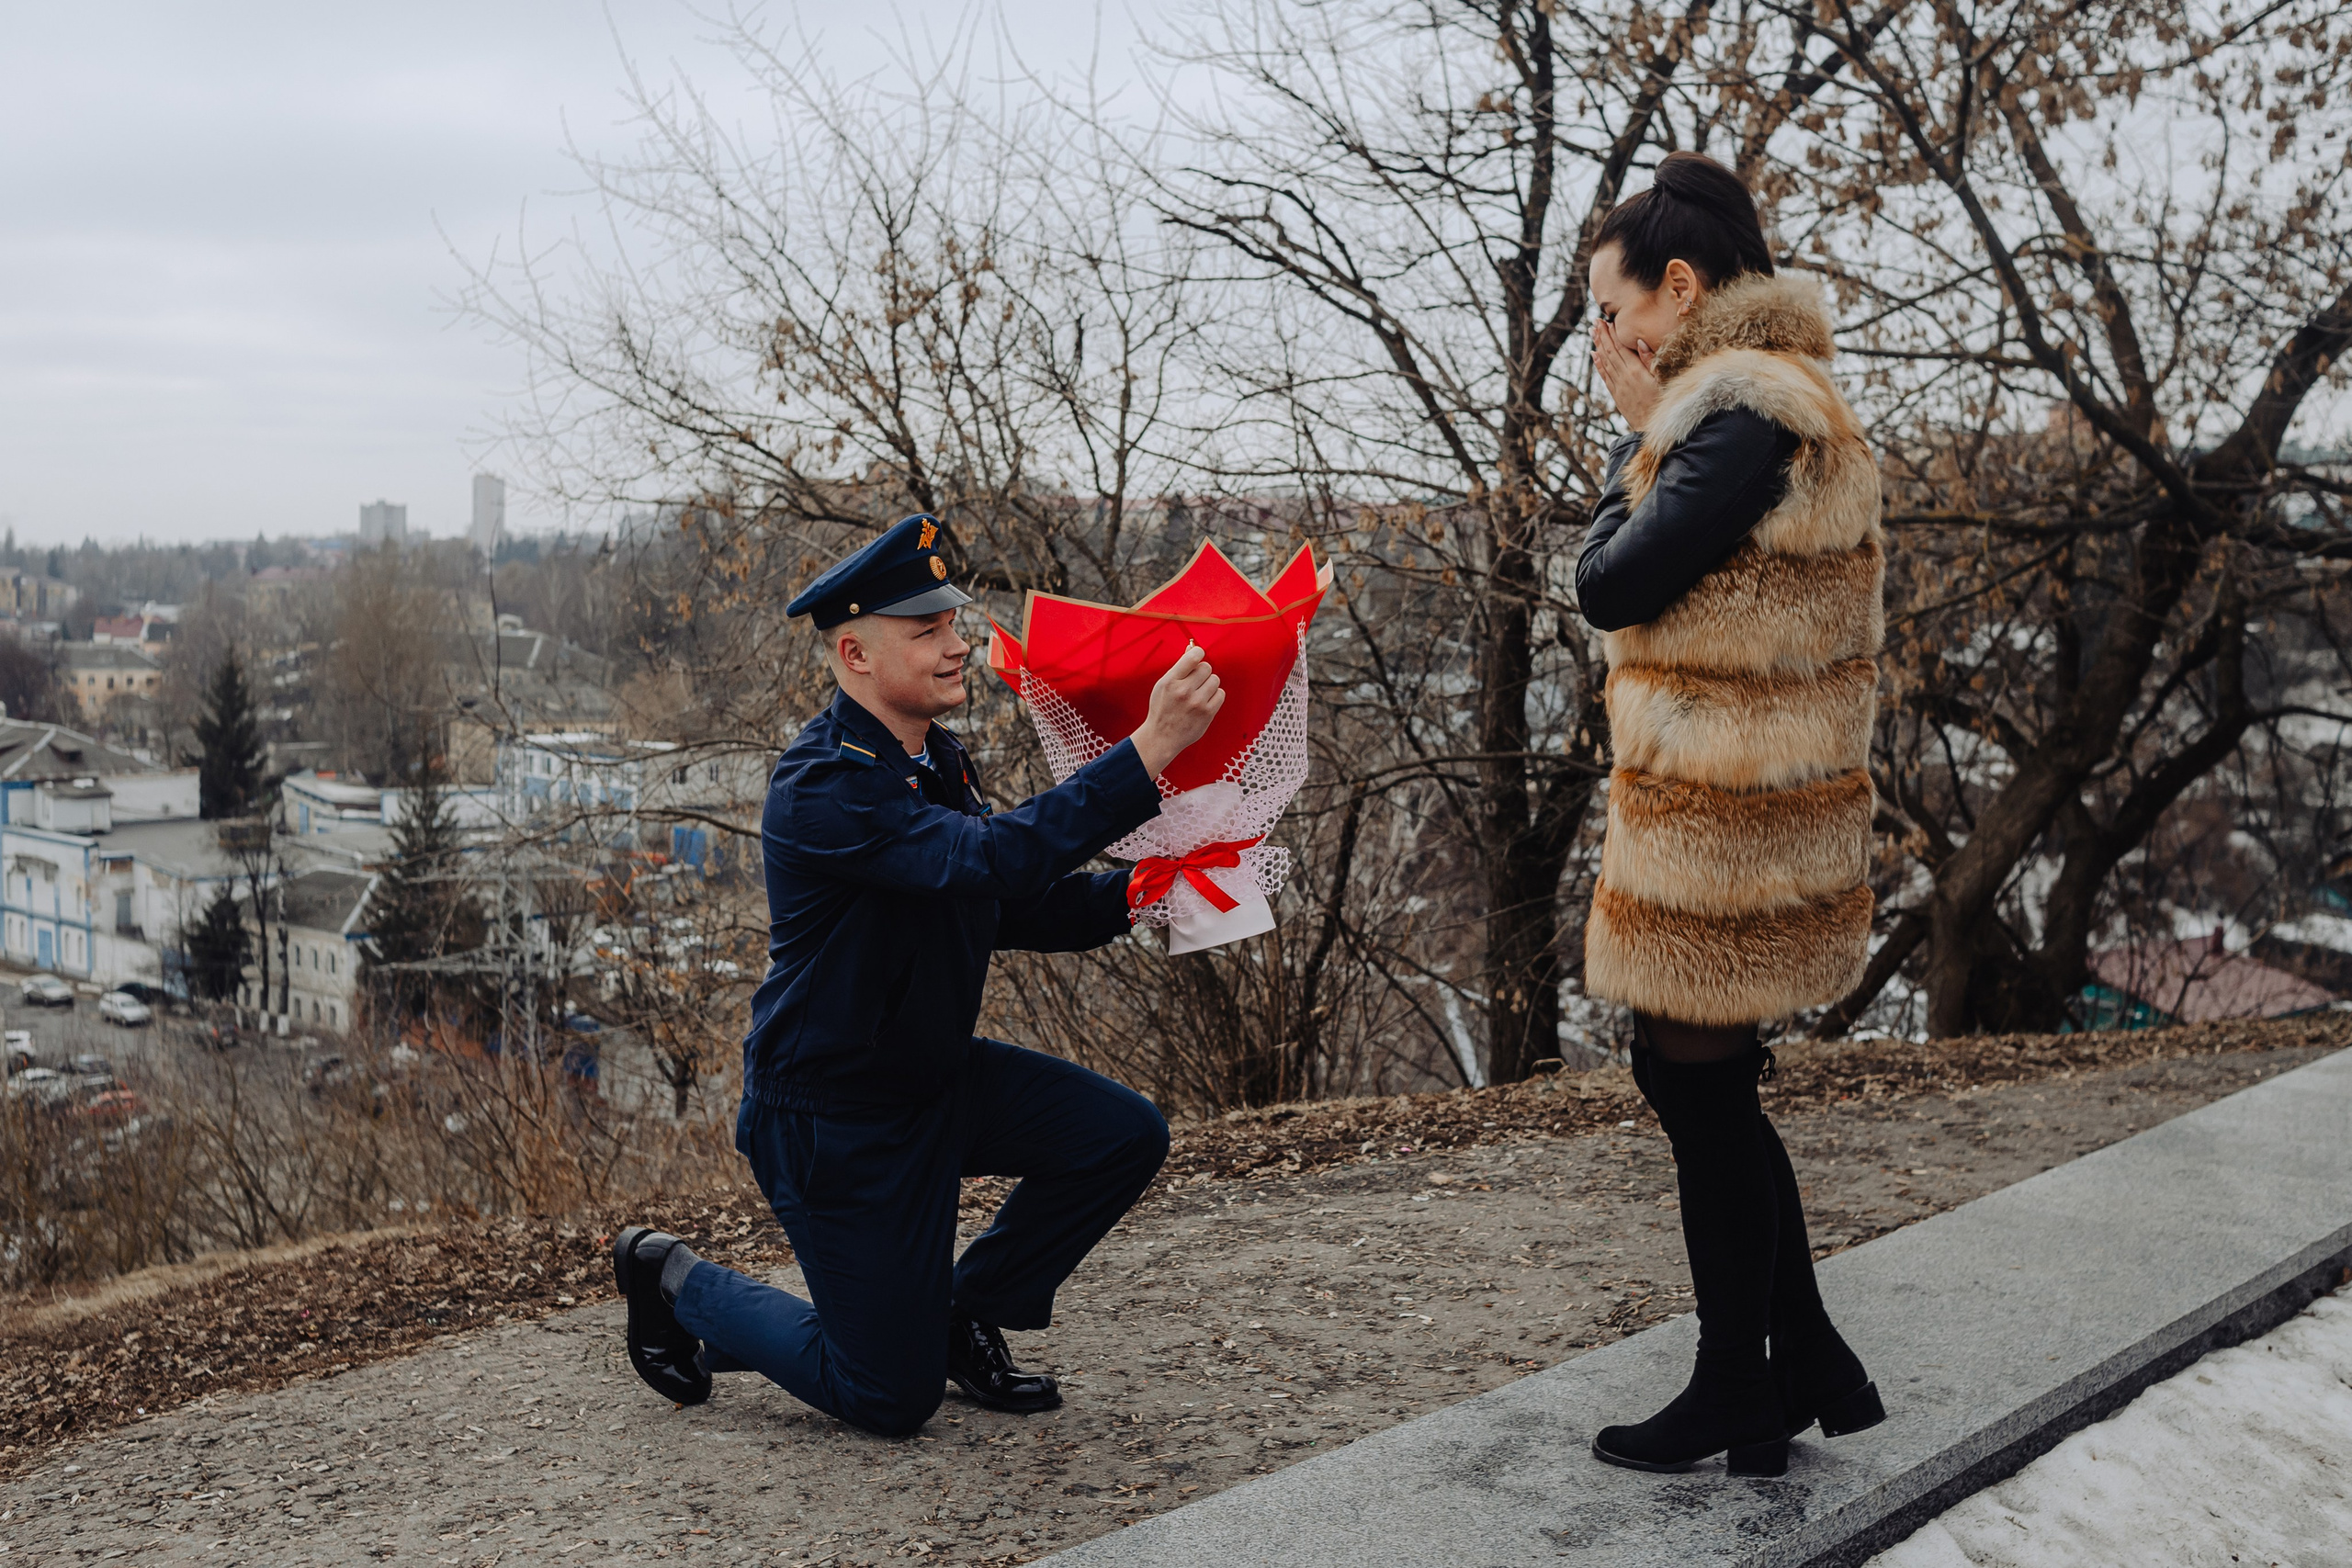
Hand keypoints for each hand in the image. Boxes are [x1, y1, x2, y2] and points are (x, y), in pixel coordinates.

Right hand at [1130, 644, 1225, 778]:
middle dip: (1203, 672)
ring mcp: (1197, 703)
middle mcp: (1183, 691)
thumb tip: (1192, 648)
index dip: (1198, 653)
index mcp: (1170, 681)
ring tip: (1199, 692)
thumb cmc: (1162, 708)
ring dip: (1209, 684)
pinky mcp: (1207, 713)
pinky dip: (1215, 696)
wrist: (1162, 737)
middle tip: (1195, 681)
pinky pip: (1221, 694)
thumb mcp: (1163, 685)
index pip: (1192, 657)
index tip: (1198, 657)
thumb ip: (1179, 667)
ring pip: (1215, 680)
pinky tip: (1205, 701)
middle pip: (1206, 667)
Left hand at [1593, 319, 1660, 431]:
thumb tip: (1639, 341)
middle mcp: (1624, 378)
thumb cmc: (1664, 403)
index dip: (1611, 333)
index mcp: (1635, 371)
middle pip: (1610, 352)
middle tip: (1594, 322)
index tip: (1605, 321)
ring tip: (1592, 333)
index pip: (1620, 348)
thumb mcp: (1663, 380)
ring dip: (1598, 346)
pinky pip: (1605, 376)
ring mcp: (1618, 387)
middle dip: (1602, 336)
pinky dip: (1599, 364)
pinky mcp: (1617, 396)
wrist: (1654, 429)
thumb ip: (1650, 360)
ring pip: (1605, 362)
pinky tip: (1594, 355)